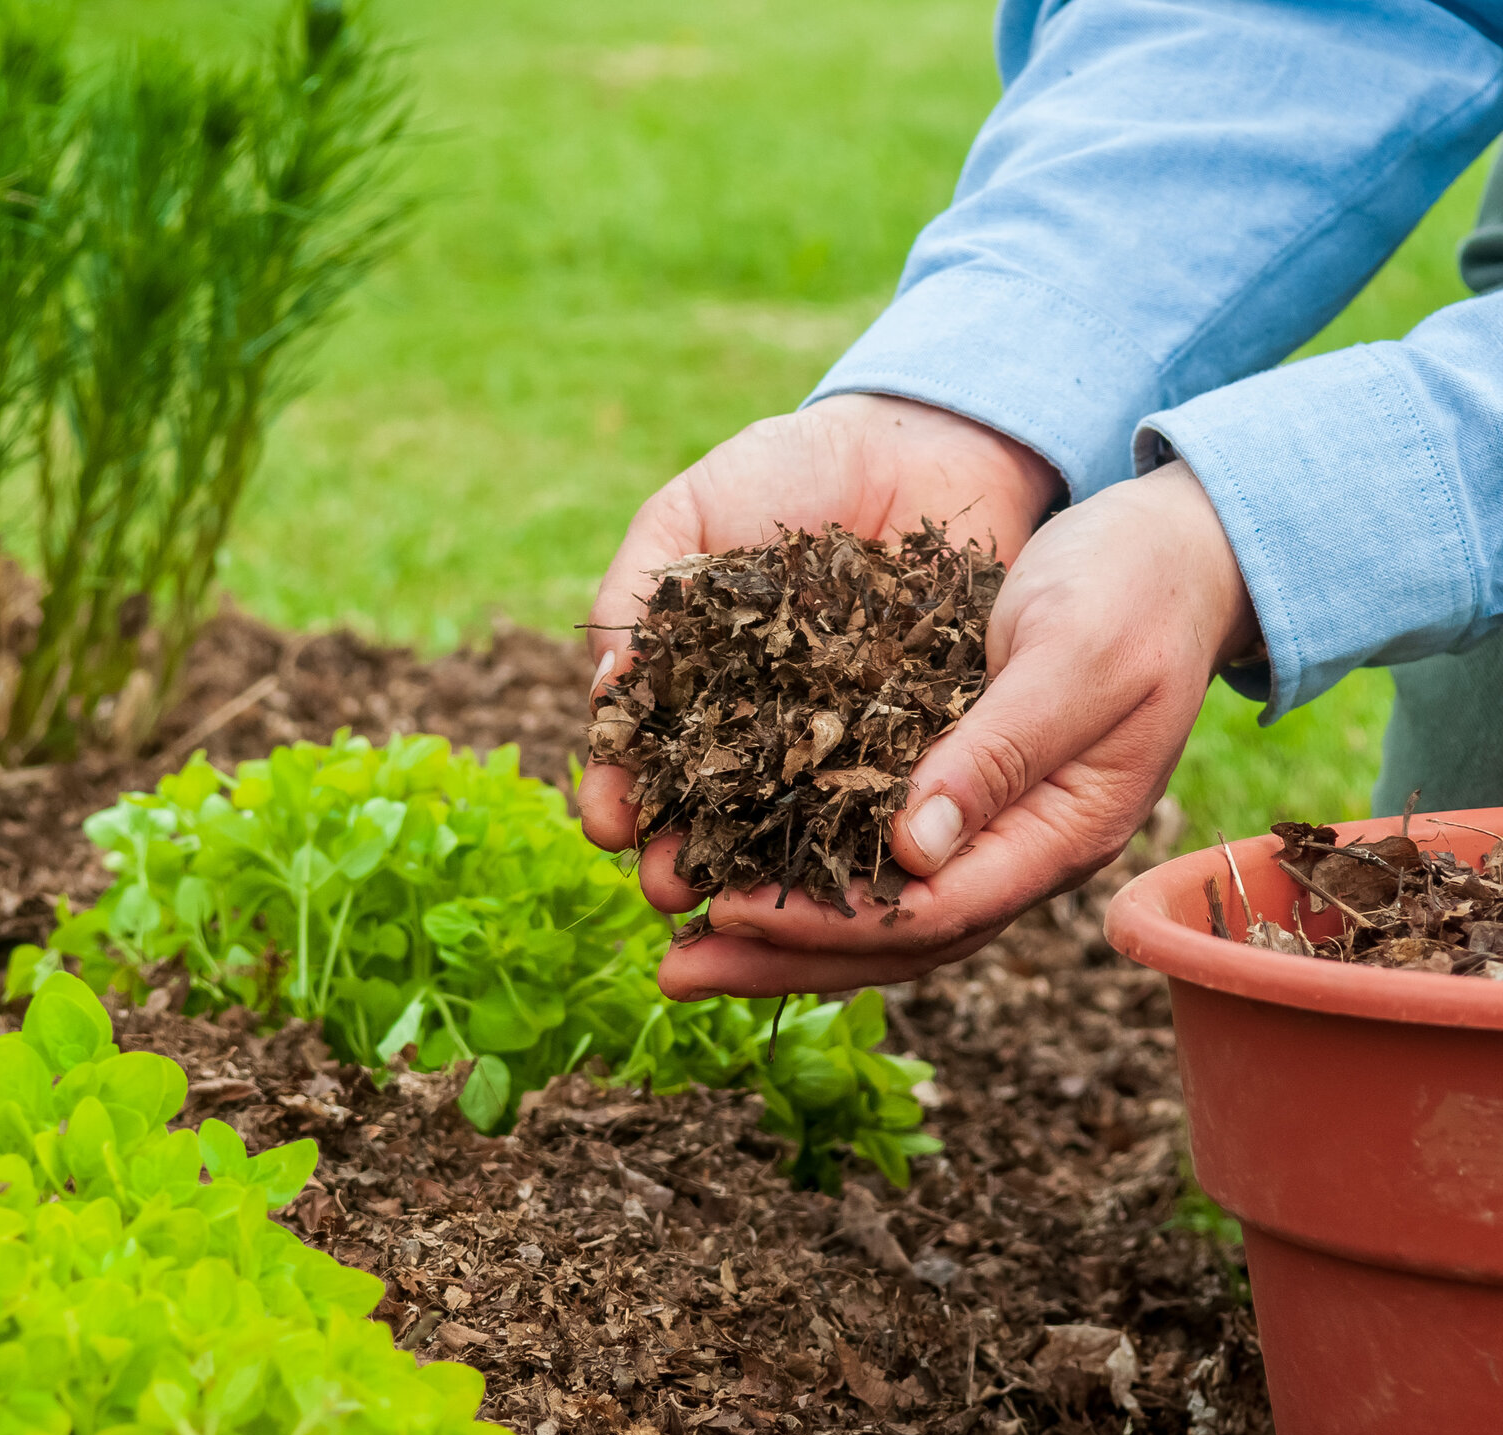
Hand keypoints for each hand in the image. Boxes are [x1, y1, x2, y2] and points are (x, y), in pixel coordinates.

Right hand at [578, 393, 1060, 873]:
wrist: (920, 440)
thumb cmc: (790, 470)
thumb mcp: (689, 512)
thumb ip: (638, 594)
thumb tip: (607, 687)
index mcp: (693, 686)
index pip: (643, 755)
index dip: (619, 792)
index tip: (606, 823)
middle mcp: (760, 730)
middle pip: (710, 809)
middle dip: (681, 853)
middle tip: (668, 889)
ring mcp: (837, 742)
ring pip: (791, 822)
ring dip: (759, 870)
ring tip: (736, 902)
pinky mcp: (916, 741)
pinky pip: (884, 794)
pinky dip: (859, 832)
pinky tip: (837, 867)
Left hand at [656, 459, 1257, 996]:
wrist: (1176, 550)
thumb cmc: (1135, 587)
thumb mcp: (1073, 655)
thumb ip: (999, 751)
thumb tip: (911, 851)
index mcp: (1059, 834)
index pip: (932, 912)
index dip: (828, 922)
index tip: (727, 911)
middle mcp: (1018, 850)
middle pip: (891, 938)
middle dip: (780, 958)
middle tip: (674, 974)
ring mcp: (988, 828)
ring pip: (875, 908)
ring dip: (778, 934)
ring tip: (681, 945)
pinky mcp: (955, 790)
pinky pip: (869, 854)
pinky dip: (801, 870)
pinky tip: (732, 865)